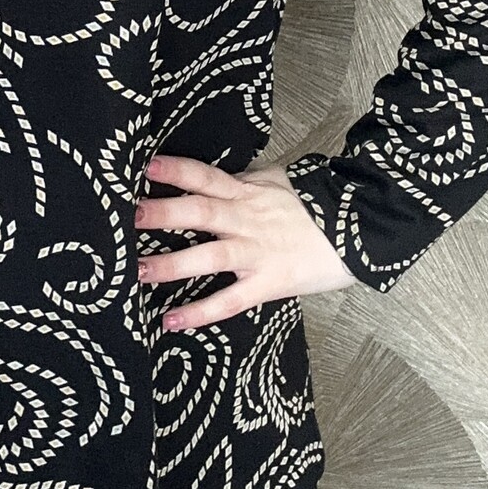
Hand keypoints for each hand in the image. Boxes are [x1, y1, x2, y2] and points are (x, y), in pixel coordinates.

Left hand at [134, 154, 357, 331]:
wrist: (361, 231)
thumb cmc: (315, 205)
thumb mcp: (276, 181)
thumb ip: (241, 182)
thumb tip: (206, 178)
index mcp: (247, 191)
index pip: (205, 176)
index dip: (176, 170)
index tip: (143, 167)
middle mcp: (247, 220)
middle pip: (200, 212)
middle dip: (162, 214)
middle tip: (127, 216)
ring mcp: (257, 253)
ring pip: (209, 256)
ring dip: (170, 264)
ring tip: (136, 272)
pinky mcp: (269, 283)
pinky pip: (231, 300)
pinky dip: (200, 312)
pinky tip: (171, 321)